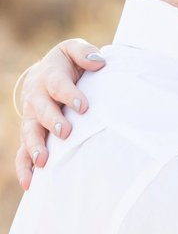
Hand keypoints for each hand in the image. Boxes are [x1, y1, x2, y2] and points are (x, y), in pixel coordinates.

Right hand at [14, 39, 105, 189]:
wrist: (46, 73)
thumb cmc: (68, 64)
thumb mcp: (74, 50)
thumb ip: (85, 53)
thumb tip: (99, 62)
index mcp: (49, 77)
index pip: (59, 86)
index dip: (70, 95)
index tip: (84, 107)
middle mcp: (36, 98)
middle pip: (41, 110)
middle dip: (52, 121)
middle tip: (65, 132)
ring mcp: (31, 117)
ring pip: (29, 133)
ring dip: (35, 147)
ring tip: (43, 162)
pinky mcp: (31, 132)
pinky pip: (23, 151)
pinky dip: (24, 167)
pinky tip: (30, 183)